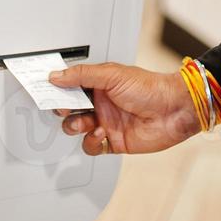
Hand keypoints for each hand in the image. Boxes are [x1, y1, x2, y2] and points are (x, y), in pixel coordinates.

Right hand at [48, 63, 200, 155]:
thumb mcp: (113, 75)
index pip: (70, 86)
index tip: (45, 90)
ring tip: (86, 122)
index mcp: (99, 84)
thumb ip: (82, 75)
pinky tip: (101, 133)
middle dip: (63, 109)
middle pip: (69, 108)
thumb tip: (57, 75)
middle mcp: (100, 103)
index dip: (57, 89)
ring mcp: (106, 122)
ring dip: (75, 126)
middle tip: (64, 107)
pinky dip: (91, 141)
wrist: (175, 110)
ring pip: (76, 128)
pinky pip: (91, 146)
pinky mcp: (113, 141)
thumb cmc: (151, 88)